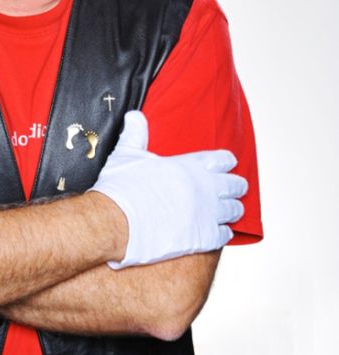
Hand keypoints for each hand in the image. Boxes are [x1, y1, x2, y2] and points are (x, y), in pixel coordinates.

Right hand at [89, 111, 247, 267]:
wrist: (116, 222)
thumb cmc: (121, 187)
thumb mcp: (127, 154)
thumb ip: (136, 134)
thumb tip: (135, 116)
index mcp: (188, 165)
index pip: (218, 159)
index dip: (227, 160)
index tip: (231, 161)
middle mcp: (203, 188)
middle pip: (232, 185)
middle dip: (237, 185)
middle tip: (239, 186)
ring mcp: (206, 214)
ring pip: (233, 210)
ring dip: (235, 209)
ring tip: (235, 210)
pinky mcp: (203, 238)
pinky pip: (225, 236)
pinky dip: (225, 233)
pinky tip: (224, 233)